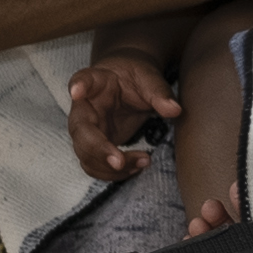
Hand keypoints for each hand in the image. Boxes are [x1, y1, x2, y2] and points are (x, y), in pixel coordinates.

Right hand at [64, 50, 177, 179]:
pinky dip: (112, 173)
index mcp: (96, 82)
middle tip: (119, 162)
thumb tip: (175, 110)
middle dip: (97, 148)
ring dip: (109, 167)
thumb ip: (160, 92)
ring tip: (143, 162)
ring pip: (85, 154)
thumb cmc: (135, 78)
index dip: (78, 85)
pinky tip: (136, 168)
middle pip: (79, 130)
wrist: (128, 85)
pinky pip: (95, 165)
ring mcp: (86, 130)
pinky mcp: (93, 146)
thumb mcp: (150, 78)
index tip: (77, 91)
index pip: (82, 79)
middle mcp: (84, 108)